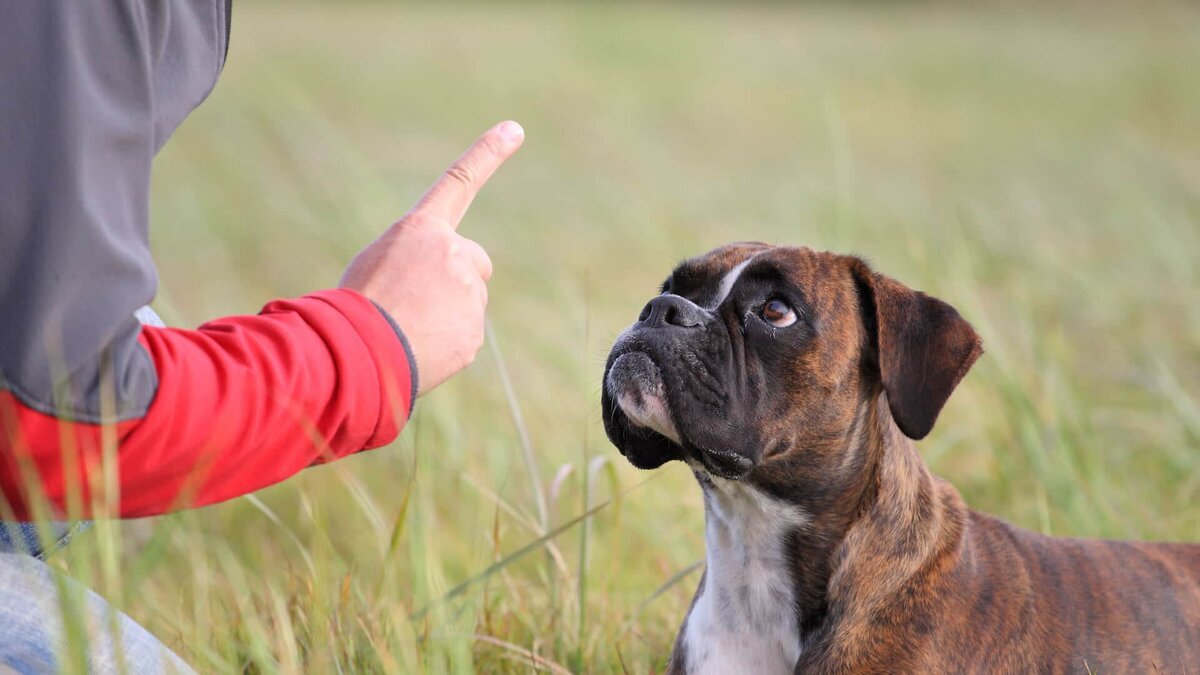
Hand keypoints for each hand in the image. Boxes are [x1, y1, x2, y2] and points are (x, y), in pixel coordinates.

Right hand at [340, 120, 523, 395]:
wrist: (355, 351)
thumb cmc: (354, 306)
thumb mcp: (376, 265)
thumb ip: (417, 262)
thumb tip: (439, 292)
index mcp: (420, 230)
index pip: (459, 182)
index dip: (488, 154)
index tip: (515, 129)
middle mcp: (452, 252)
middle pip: (474, 263)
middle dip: (458, 279)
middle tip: (419, 301)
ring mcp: (467, 292)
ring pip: (468, 303)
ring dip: (445, 315)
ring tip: (407, 327)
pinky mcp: (473, 330)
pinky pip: (464, 335)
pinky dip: (446, 343)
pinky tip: (418, 347)